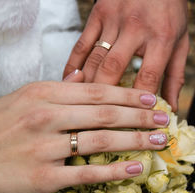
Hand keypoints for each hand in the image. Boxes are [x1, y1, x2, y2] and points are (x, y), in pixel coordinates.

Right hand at [0, 71, 167, 192]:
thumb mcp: (23, 99)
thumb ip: (57, 89)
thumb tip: (82, 76)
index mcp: (43, 95)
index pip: (96, 91)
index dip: (128, 96)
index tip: (150, 100)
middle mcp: (46, 116)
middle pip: (104, 113)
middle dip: (140, 116)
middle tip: (163, 120)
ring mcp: (45, 147)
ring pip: (100, 140)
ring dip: (134, 140)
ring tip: (156, 142)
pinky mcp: (43, 176)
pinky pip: (86, 171)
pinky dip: (113, 170)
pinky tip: (134, 168)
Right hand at [64, 0, 188, 110]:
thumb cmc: (169, 12)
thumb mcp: (180, 43)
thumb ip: (175, 77)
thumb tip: (170, 108)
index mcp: (160, 37)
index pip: (146, 78)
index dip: (137, 104)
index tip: (129, 123)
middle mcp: (135, 28)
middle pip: (112, 70)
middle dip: (103, 98)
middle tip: (96, 119)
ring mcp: (113, 20)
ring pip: (93, 60)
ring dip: (86, 86)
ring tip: (80, 108)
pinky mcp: (97, 15)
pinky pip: (80, 45)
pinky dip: (73, 66)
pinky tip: (70, 84)